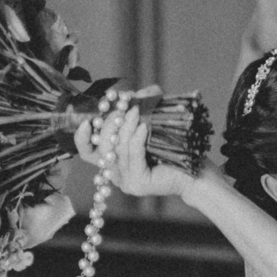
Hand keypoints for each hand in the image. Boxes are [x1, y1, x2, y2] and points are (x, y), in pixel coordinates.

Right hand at [74, 102, 191, 199]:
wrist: (195, 171)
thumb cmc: (173, 148)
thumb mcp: (154, 121)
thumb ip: (142, 104)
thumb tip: (132, 92)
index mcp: (113, 161)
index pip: (87, 152)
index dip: (81, 137)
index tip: (86, 121)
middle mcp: (116, 174)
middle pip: (101, 146)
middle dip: (111, 123)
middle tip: (124, 107)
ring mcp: (126, 182)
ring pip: (117, 149)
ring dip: (125, 126)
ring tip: (136, 111)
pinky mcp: (138, 183)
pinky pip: (132, 155)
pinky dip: (136, 138)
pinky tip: (143, 126)